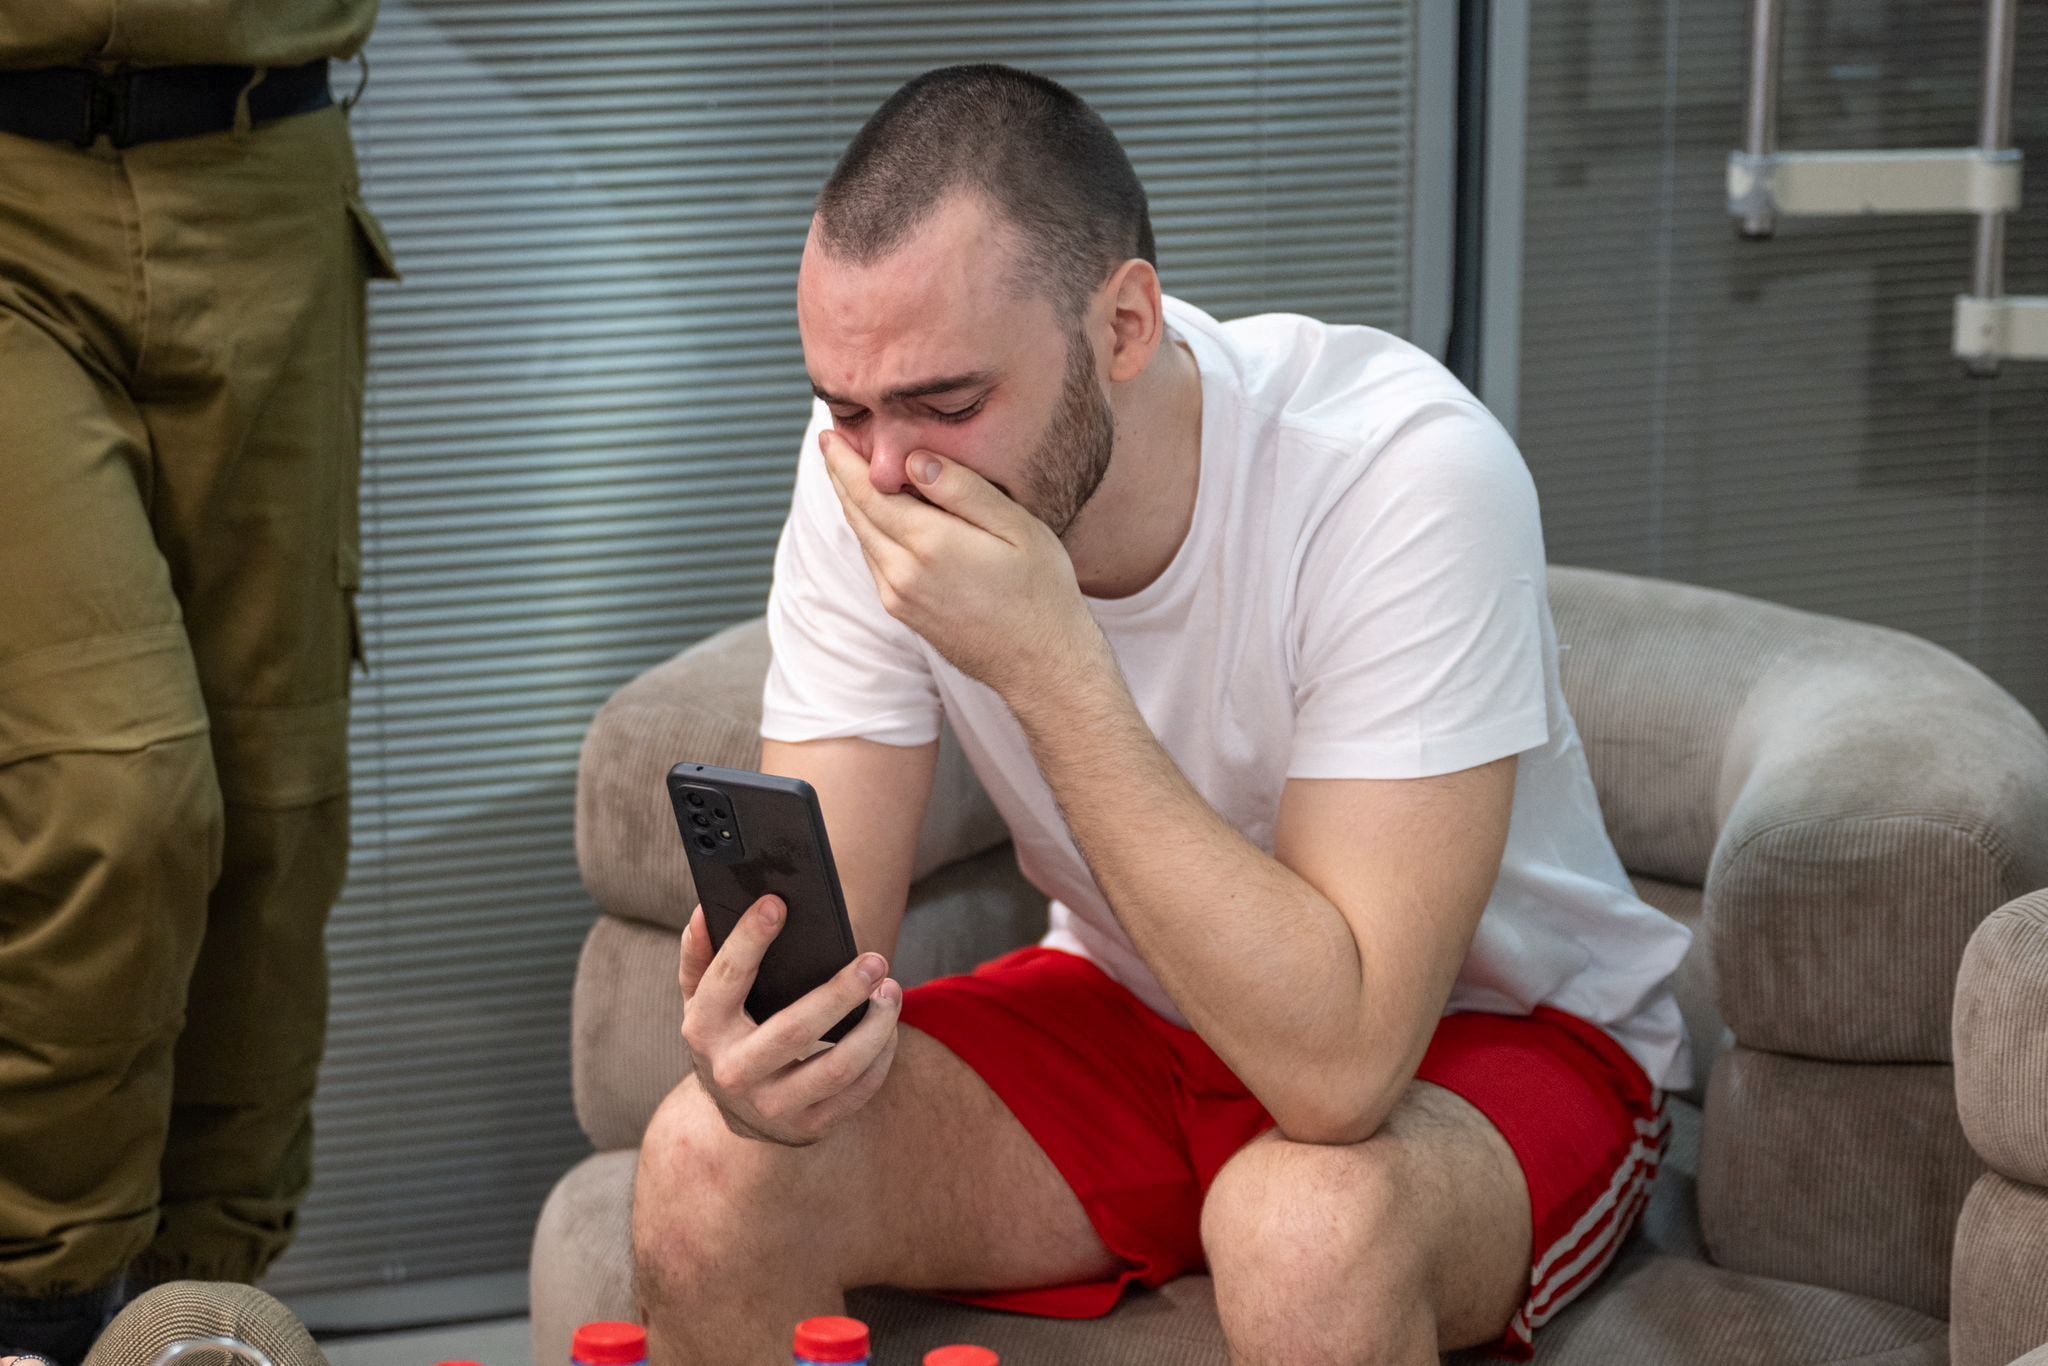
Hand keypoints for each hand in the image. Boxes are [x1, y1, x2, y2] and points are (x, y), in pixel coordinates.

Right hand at [677, 895, 901, 1145]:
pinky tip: (890, 1027)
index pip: (726, 978)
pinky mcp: (809, 1126)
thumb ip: (700, 954)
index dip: (749, 939)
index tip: (777, 903)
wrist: (738, 1111)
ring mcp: (772, 1105)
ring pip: (836, 1068)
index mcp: (704, 1030)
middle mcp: (733, 1072)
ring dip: (874, 1028)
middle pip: (793, 1030)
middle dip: (839, 993)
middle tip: (874, 961)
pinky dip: (881, 1056)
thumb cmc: (727, 1033)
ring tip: (892, 990)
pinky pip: (856, 1092)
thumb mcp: (703, 998)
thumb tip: (705, 911)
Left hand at [820, 428, 1103, 697]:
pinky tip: (881, 516)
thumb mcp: (1016, 528)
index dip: (845, 461)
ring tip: (852, 472)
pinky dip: (870, 533)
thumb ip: (963, 490)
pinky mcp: (903, 614)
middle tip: (831, 444)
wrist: (1041, 665)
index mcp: (930, 544)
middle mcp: (903, 573)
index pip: (869, 492)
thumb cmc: (1041, 592)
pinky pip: (876, 563)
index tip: (829, 435)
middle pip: (857, 514)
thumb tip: (914, 460)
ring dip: (854, 504)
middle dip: (841, 477)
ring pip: (864, 539)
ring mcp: (899, 598)